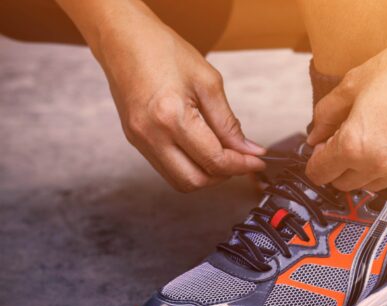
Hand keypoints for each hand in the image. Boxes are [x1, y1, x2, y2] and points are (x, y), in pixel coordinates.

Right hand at [93, 10, 264, 191]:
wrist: (123, 38)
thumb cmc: (163, 50)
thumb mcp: (208, 82)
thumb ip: (229, 122)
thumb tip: (248, 150)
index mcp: (172, 117)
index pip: (214, 160)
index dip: (241, 165)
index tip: (257, 162)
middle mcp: (151, 135)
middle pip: (195, 181)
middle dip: (223, 175)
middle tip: (241, 159)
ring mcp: (140, 140)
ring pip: (179, 181)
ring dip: (206, 174)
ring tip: (222, 154)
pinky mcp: (135, 140)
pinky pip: (166, 167)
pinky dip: (189, 166)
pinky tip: (201, 149)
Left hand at [305, 29, 386, 191]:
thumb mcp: (350, 86)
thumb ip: (326, 116)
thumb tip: (315, 136)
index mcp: (354, 146)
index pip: (320, 172)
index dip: (314, 161)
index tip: (318, 150)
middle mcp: (379, 164)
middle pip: (344, 184)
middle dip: (336, 168)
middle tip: (341, 142)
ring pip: (372, 185)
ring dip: (362, 170)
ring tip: (368, 141)